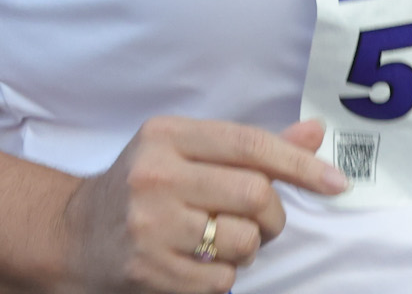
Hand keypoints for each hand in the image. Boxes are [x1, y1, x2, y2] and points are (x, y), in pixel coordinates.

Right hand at [56, 116, 345, 291]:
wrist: (73, 234)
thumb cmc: (143, 186)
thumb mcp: (184, 151)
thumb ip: (249, 146)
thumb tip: (314, 133)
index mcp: (167, 135)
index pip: (250, 144)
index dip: (300, 165)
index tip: (337, 183)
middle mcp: (155, 175)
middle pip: (254, 194)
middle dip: (272, 215)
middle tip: (262, 221)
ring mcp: (150, 225)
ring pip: (242, 241)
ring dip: (248, 247)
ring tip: (222, 241)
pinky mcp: (149, 270)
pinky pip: (221, 280)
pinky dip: (224, 276)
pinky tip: (199, 263)